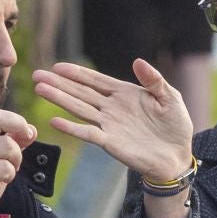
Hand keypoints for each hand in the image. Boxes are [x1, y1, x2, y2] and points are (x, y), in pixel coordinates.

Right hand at [33, 59, 193, 180]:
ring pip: (80, 109)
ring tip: (40, 89)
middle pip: (81, 92)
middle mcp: (112, 108)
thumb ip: (154, 80)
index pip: (96, 80)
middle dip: (59, 83)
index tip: (58, 67)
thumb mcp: (169, 97)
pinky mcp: (110, 143)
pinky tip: (55, 121)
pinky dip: (72, 128)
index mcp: (124, 94)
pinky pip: (88, 134)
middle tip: (38, 75)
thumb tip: (137, 61)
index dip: (77, 73)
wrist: (178, 156)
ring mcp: (109, 125)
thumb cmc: (175, 126)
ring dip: (60, 100)